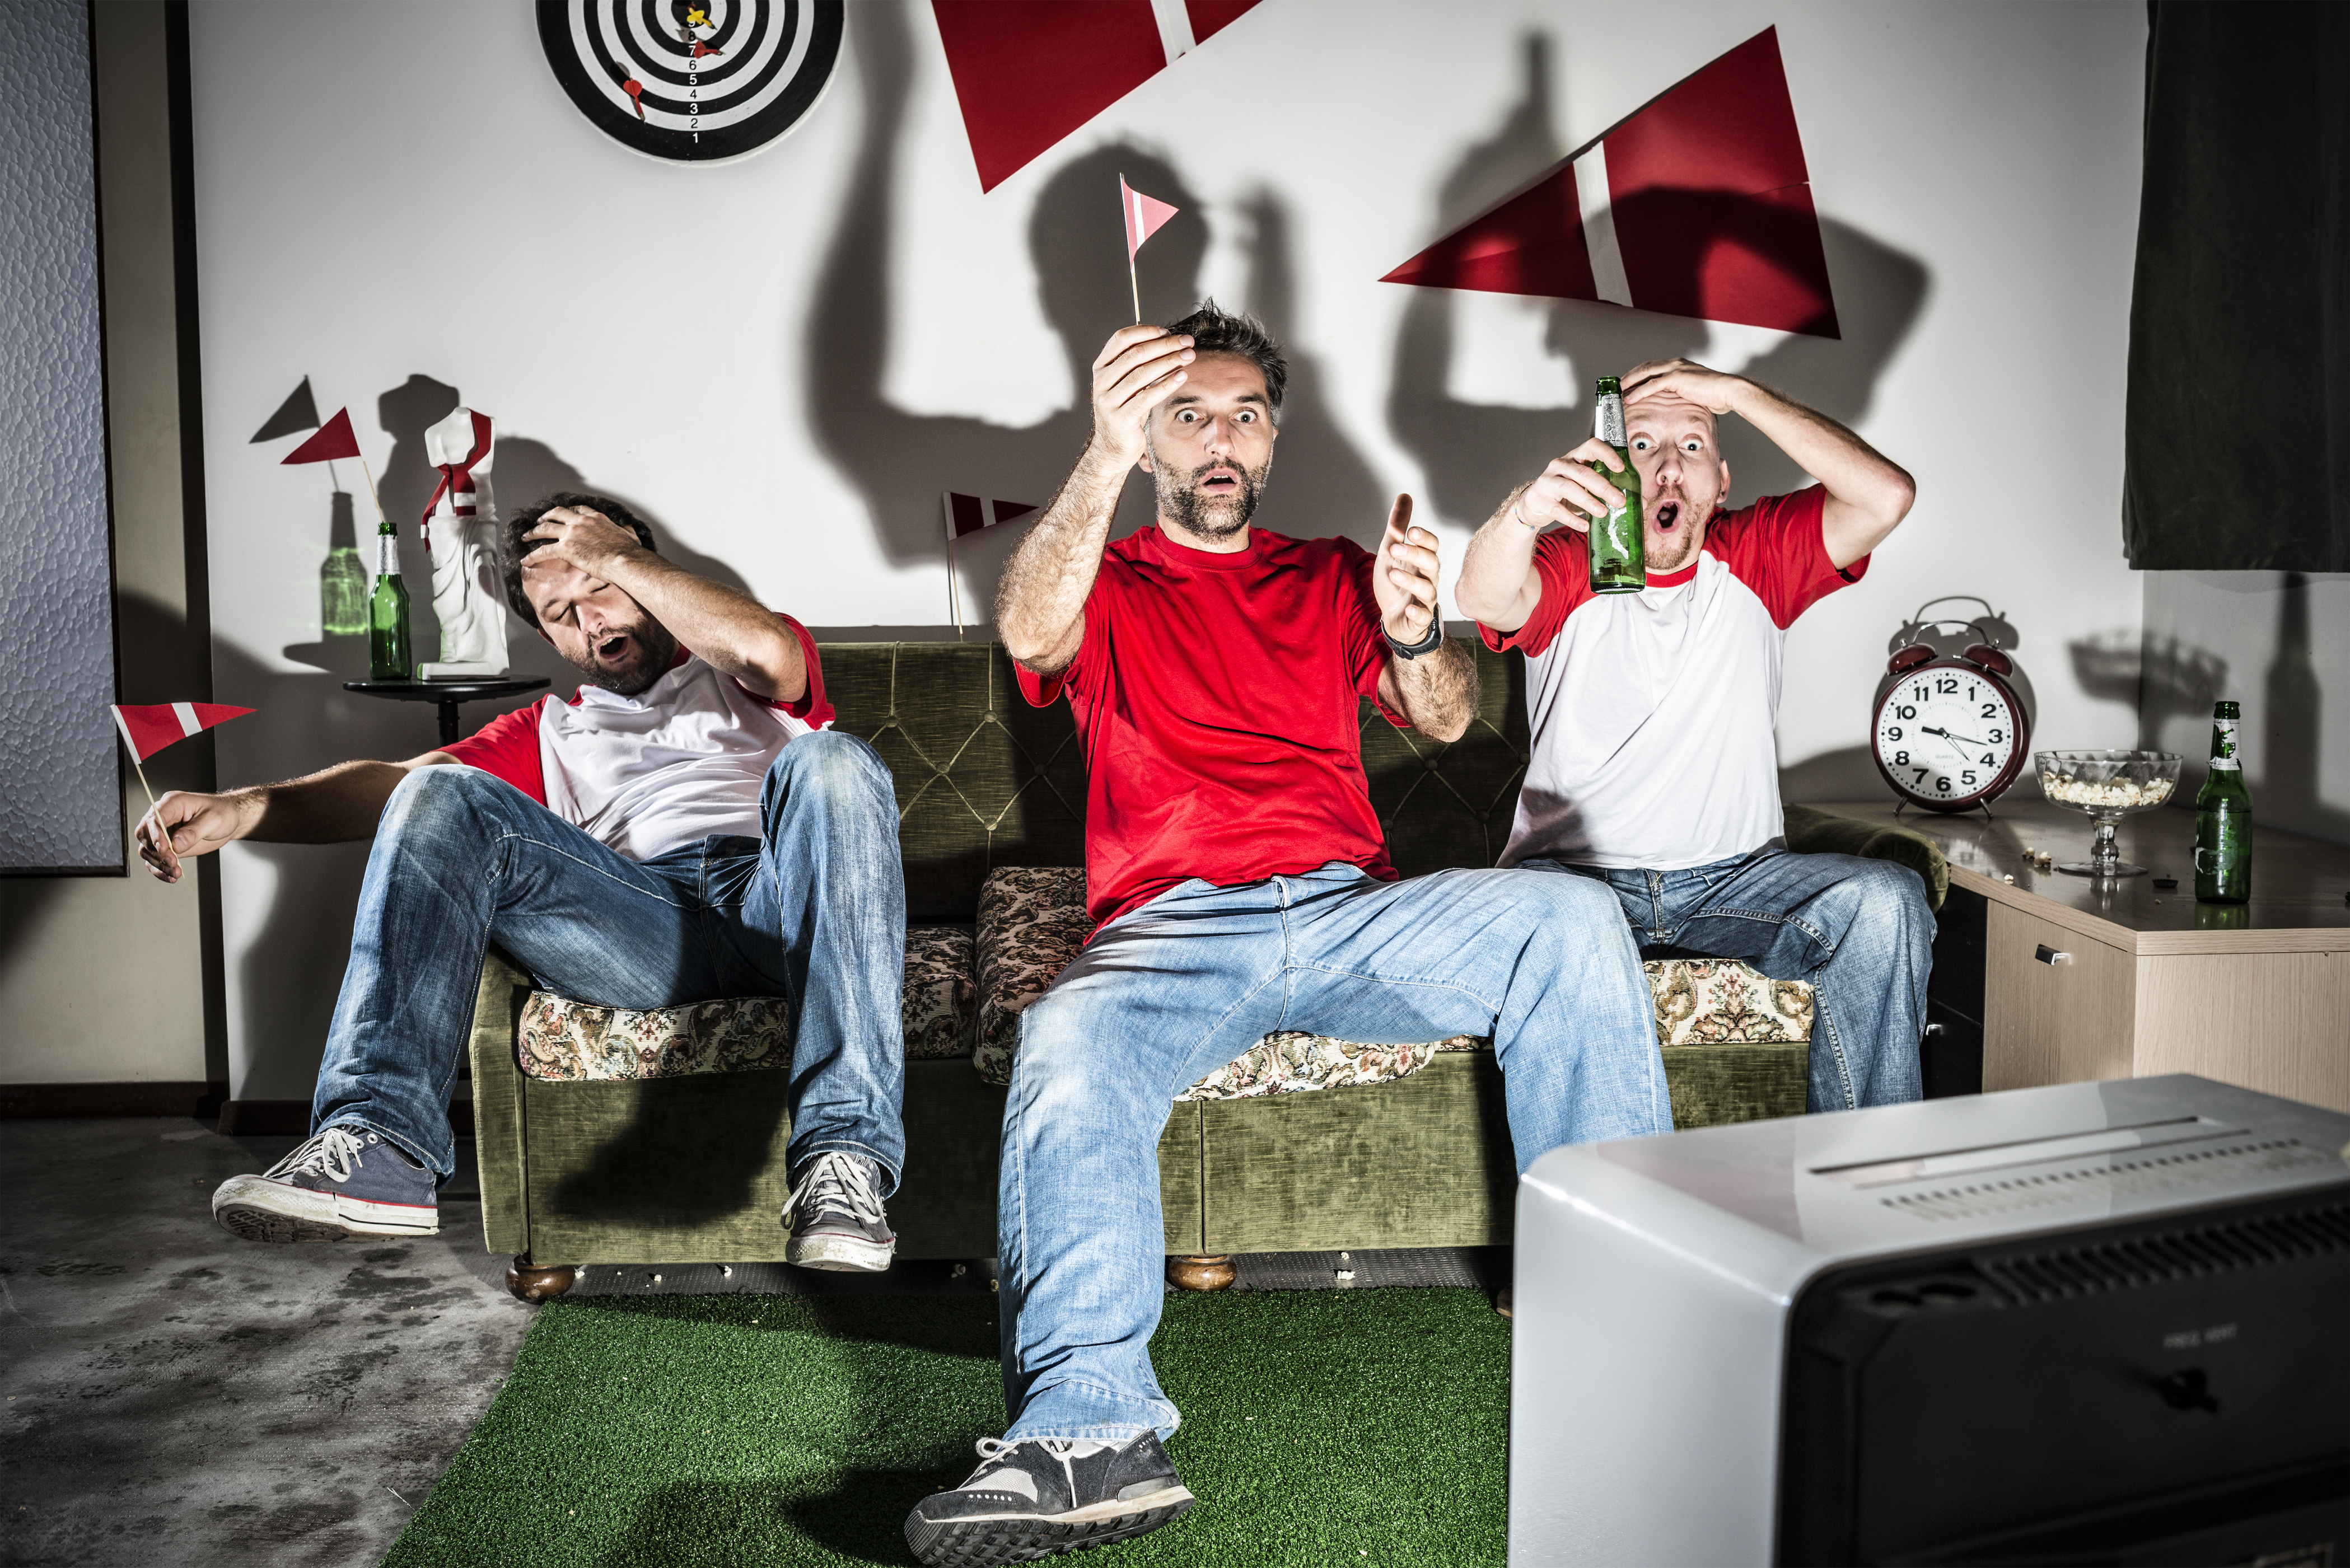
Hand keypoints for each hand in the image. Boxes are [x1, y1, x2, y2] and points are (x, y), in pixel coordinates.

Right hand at [135, 789, 250, 882]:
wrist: (230, 820)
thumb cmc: (222, 813)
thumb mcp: (213, 820)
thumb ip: (193, 832)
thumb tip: (176, 845)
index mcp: (172, 804)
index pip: (154, 819)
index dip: (156, 835)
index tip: (164, 849)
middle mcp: (163, 817)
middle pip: (144, 835)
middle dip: (156, 852)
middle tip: (172, 863)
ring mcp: (163, 833)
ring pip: (147, 850)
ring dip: (158, 864)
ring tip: (175, 873)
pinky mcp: (167, 846)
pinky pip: (155, 859)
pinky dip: (160, 870)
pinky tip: (171, 876)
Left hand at [520, 506, 645, 577]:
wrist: (624, 560)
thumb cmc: (629, 551)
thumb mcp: (630, 535)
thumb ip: (626, 530)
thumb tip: (629, 530)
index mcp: (596, 518)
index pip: (577, 509)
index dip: (567, 511)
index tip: (563, 514)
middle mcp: (581, 522)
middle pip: (556, 514)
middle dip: (545, 517)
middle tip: (539, 521)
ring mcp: (571, 533)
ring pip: (545, 529)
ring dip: (533, 532)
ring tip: (526, 537)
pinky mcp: (565, 548)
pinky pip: (543, 550)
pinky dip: (532, 555)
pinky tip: (526, 559)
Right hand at [1087, 325, 1193, 466]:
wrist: (1113, 449)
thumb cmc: (1124, 412)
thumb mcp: (1127, 385)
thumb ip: (1138, 365)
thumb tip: (1168, 341)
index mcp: (1101, 368)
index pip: (1121, 339)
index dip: (1146, 332)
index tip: (1168, 332)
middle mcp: (1101, 382)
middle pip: (1136, 354)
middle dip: (1165, 345)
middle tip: (1187, 342)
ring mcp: (1108, 401)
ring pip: (1142, 374)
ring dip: (1169, 362)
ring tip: (1189, 356)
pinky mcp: (1121, 418)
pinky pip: (1147, 397)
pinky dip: (1166, 385)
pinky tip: (1181, 377)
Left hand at [1373, 495, 1441, 644]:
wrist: (1392, 616)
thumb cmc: (1395, 581)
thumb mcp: (1391, 551)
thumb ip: (1398, 525)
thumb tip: (1404, 496)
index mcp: (1422, 560)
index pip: (1432, 546)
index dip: (1425, 538)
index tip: (1411, 530)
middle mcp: (1428, 578)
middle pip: (1431, 563)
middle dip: (1415, 555)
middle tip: (1395, 549)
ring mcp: (1425, 599)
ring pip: (1428, 589)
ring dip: (1411, 581)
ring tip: (1393, 573)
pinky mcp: (1419, 618)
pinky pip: (1424, 616)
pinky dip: (1418, 612)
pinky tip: (1409, 608)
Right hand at [1515, 440, 1630, 533]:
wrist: (1534, 504)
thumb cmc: (1566, 493)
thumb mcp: (1586, 487)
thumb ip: (1608, 490)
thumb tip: (1640, 501)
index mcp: (1575, 457)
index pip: (1591, 446)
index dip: (1607, 454)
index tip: (1620, 468)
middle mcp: (1560, 465)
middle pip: (1583, 473)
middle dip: (1603, 487)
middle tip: (1619, 501)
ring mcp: (1548, 481)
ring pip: (1569, 488)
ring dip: (1588, 501)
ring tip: (1603, 512)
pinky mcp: (1540, 499)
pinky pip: (1557, 510)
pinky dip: (1572, 519)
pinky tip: (1585, 526)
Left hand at [1622, 357, 1744, 415]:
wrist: (1728, 391)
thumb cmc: (1715, 394)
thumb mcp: (1692, 392)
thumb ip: (1680, 394)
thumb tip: (1672, 405)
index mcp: (1678, 365)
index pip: (1651, 367)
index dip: (1637, 375)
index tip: (1625, 383)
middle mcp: (1675, 364)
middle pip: (1644, 368)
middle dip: (1628, 377)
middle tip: (1615, 387)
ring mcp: (1675, 369)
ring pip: (1645, 373)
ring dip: (1629, 383)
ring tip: (1617, 393)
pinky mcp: (1677, 377)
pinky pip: (1652, 384)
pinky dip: (1638, 391)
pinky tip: (1629, 398)